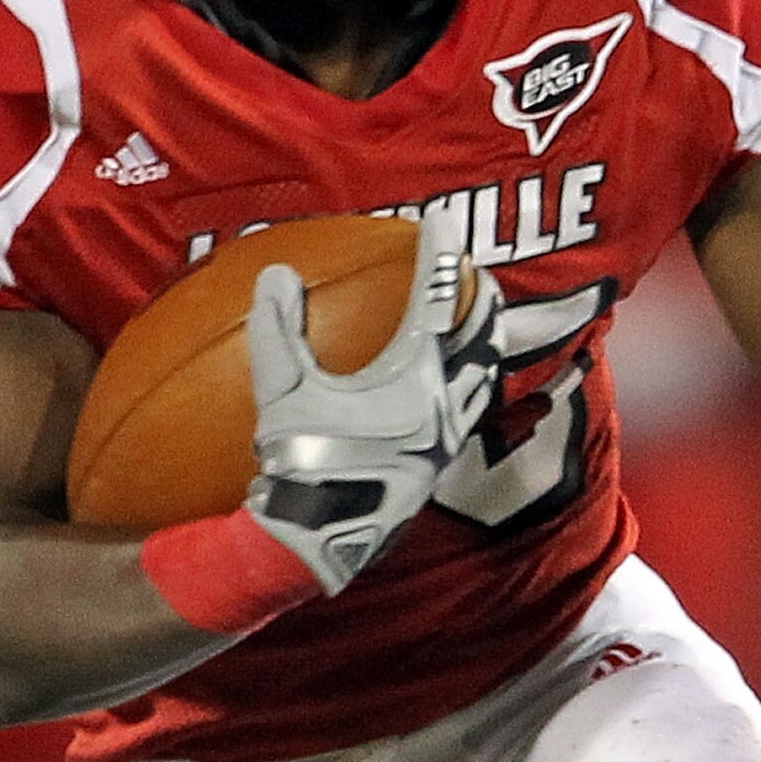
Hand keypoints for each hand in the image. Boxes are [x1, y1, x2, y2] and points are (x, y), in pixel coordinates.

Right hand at [244, 208, 499, 592]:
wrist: (320, 539)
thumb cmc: (302, 465)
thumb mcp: (283, 392)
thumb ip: (278, 329)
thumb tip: (275, 272)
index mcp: (418, 379)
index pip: (439, 299)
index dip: (442, 253)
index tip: (442, 221)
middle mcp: (447, 406)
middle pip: (484, 335)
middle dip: (482, 296)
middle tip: (474, 268)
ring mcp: (449, 438)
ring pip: (485, 374)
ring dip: (484, 340)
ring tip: (477, 320)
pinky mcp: (439, 463)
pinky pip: (469, 406)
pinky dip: (468, 379)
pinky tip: (450, 381)